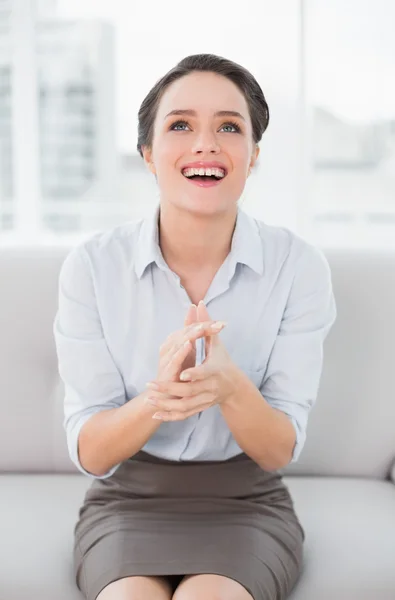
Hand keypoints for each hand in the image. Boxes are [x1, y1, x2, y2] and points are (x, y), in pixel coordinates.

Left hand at [146, 301, 240, 420]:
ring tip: (149, 399)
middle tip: (151, 385)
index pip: (204, 373)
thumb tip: (199, 304)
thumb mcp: (216, 343)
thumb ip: (205, 325)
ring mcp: (205, 400)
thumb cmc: (222, 361)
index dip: (194, 374)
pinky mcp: (200, 408)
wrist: (233, 386)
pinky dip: (169, 417)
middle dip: (170, 389)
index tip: (182, 374)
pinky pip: (183, 415)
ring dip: (166, 405)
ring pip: (184, 406)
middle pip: (189, 391)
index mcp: (215, 371)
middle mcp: (210, 387)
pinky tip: (155, 416)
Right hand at [155, 307, 226, 383]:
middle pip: (186, 331)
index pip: (191, 327)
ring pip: (180, 342)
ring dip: (191, 334)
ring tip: (202, 328)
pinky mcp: (166, 370)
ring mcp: (167, 357)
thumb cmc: (179, 373)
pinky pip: (174, 359)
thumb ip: (196, 335)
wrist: (167, 395)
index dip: (206, 323)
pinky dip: (181, 351)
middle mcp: (170, 345)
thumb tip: (205, 317)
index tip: (222, 323)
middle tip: (216, 323)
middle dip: (201, 326)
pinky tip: (188, 344)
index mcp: (175, 340)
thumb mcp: (190, 351)